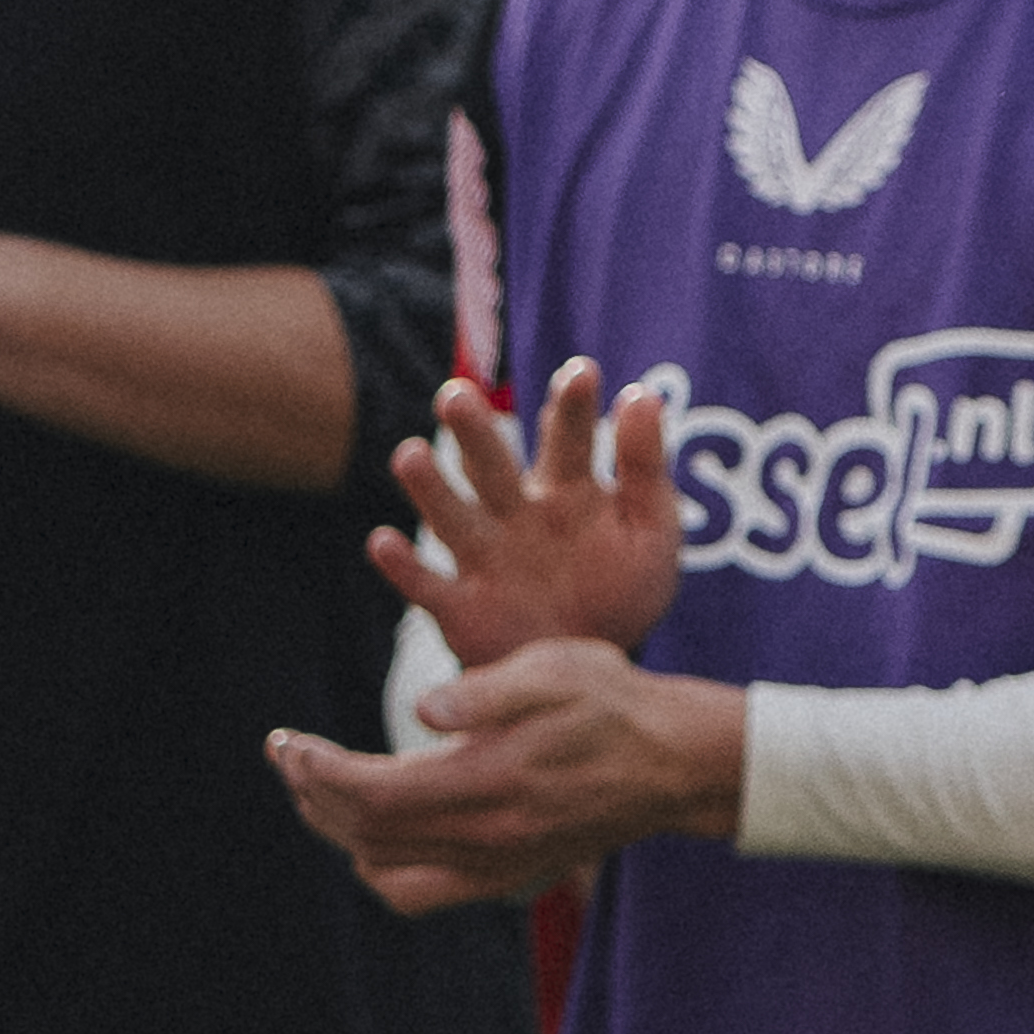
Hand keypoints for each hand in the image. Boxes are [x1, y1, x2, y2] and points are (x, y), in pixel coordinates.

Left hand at [269, 642, 741, 915]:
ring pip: (386, 868)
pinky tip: (365, 830)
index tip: (288, 742)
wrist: (676, 763)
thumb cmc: (615, 703)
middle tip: (283, 751)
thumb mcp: (557, 671)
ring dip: (337, 827)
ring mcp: (497, 867)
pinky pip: (420, 891)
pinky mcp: (506, 876)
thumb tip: (423, 707)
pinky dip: (378, 866)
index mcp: (492, 784)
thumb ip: (486, 691)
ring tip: (310, 783)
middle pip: (369, 834)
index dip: (321, 773)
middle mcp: (488, 840)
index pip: (377, 795)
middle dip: (312, 792)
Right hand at [379, 363, 678, 666]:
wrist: (590, 661)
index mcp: (568, 488)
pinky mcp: (460, 607)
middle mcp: (517, 512)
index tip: (581, 373)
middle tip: (456, 396)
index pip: (567, 439)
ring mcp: (485, 557)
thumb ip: (645, 466)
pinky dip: (403, 566)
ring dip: (430, 488)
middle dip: (474, 433)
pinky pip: (427, 585)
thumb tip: (645, 396)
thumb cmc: (622, 588)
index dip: (572, 405)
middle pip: (492, 466)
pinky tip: (382, 542)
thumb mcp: (651, 530)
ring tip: (409, 455)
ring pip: (452, 516)